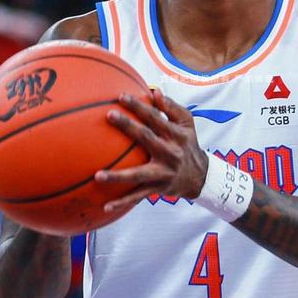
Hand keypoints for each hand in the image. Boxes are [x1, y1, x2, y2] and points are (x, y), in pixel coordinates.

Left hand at [94, 89, 208, 211]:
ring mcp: (163, 173)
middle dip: (128, 126)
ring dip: (118, 176)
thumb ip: (171, 107)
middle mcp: (170, 153)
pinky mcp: (157, 189)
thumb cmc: (188, 143)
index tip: (121, 96)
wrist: (200, 176)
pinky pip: (137, 196)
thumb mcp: (187, 124)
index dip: (140, 106)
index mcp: (176, 135)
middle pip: (146, 138)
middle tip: (109, 115)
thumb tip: (154, 91)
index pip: (156, 117)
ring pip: (138, 175)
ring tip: (97, 175)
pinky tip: (105, 205)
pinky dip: (122, 202)